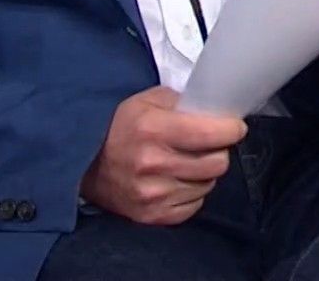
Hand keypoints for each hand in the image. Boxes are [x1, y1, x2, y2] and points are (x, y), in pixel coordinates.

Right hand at [82, 86, 247, 225]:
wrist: (84, 165)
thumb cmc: (120, 128)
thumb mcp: (146, 101)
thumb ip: (182, 102)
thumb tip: (216, 110)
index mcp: (153, 129)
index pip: (213, 133)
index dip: (231, 129)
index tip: (234, 126)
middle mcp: (154, 164)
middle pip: (218, 163)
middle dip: (218, 151)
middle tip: (208, 144)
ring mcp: (153, 194)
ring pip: (208, 185)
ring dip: (204, 173)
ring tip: (187, 162)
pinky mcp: (153, 215)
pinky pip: (195, 205)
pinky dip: (192, 192)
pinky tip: (177, 180)